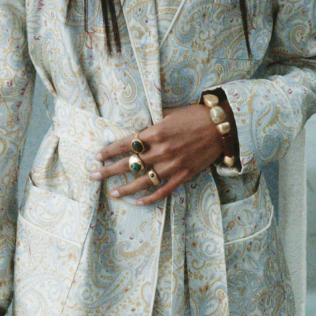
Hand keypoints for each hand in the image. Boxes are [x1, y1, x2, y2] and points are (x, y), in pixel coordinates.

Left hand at [91, 97, 235, 205]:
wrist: (221, 127)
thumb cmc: (195, 116)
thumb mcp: (170, 113)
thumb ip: (153, 124)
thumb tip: (138, 128)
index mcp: (156, 132)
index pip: (126, 143)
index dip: (109, 151)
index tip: (97, 156)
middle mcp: (161, 150)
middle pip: (129, 163)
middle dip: (109, 170)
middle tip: (94, 175)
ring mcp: (172, 165)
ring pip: (143, 181)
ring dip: (125, 187)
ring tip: (112, 192)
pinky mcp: (183, 175)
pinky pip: (163, 190)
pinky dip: (150, 198)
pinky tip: (138, 201)